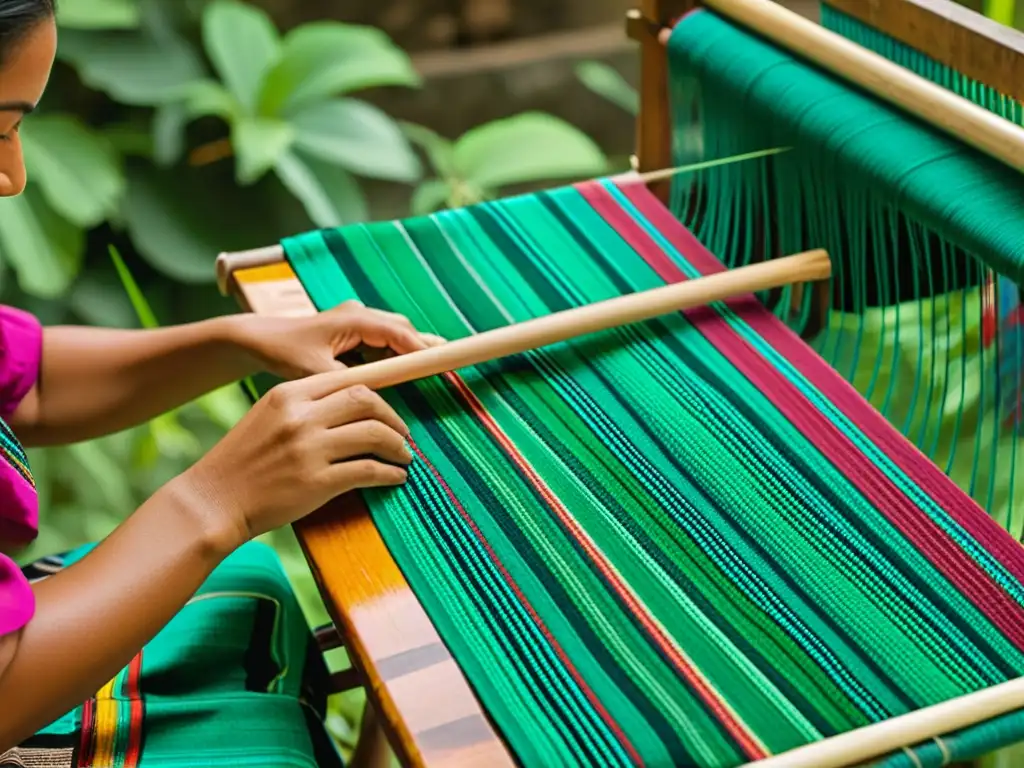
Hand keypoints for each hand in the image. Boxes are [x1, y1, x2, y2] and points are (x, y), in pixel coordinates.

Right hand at [179, 373, 412, 542]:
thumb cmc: (243, 461)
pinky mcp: (317, 482)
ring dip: (397, 446)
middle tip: (402, 433)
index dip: (378, 393)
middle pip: (367, 401)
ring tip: (403, 457)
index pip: (348, 381)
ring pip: (374, 434)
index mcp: (289, 394)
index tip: (389, 409)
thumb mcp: (268, 416)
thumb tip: (351, 404)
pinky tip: (395, 478)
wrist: (214, 500)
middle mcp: (301, 417)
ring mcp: (310, 449)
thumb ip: (304, 405)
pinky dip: (389, 474)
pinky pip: (368, 471)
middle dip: (393, 417)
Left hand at [229, 300, 445, 379]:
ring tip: (435, 367)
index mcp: (355, 319)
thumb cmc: (284, 351)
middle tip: (448, 364)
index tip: (442, 363)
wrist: (260, 339)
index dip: (422, 349)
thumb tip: (378, 396)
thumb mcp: (317, 372)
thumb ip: (350, 381)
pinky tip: (404, 372)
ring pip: (395, 335)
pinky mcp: (353, 332)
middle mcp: (360, 315)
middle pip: (403, 330)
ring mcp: (357, 322)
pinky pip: (383, 342)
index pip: (399, 334)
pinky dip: (395, 355)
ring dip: (411, 351)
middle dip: (424, 347)